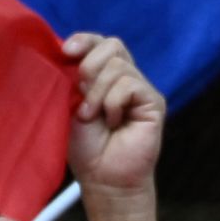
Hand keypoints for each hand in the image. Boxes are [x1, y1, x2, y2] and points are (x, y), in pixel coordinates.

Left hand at [67, 32, 164, 203]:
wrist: (102, 179)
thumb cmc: (85, 148)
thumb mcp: (70, 107)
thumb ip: (73, 79)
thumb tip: (71, 53)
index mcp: (104, 76)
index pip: (100, 43)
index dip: (84, 40)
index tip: (66, 51)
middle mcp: (126, 78)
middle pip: (112, 45)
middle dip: (89, 66)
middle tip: (80, 96)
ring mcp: (141, 89)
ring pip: (118, 66)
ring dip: (97, 93)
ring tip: (93, 118)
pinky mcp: (153, 101)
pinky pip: (129, 84)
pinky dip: (112, 103)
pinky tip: (113, 123)